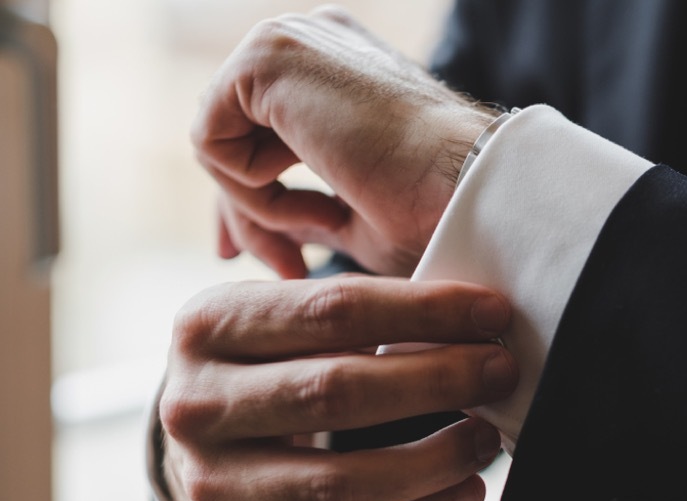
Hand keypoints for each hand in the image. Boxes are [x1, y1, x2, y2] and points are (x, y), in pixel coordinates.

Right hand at [158, 276, 517, 500]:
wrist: (199, 435)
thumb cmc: (265, 361)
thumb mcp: (284, 316)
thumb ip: (358, 312)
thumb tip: (473, 322)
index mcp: (208, 326)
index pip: (333, 311)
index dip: (424, 311)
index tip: (491, 313)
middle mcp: (194, 407)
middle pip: (337, 393)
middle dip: (438, 380)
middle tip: (500, 372)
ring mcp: (211, 484)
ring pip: (342, 481)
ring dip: (435, 460)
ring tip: (486, 439)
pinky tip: (465, 489)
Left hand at [192, 6, 492, 277]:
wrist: (471, 191)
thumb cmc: (433, 213)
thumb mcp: (355, 215)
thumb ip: (304, 208)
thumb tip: (255, 227)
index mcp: (339, 70)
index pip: (263, 129)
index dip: (251, 198)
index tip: (255, 256)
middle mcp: (311, 43)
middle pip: (234, 134)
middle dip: (246, 213)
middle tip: (279, 268)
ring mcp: (287, 41)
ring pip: (220, 141)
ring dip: (262, 208)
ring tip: (322, 228)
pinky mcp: (266, 57)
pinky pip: (211, 140)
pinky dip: (251, 191)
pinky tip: (314, 203)